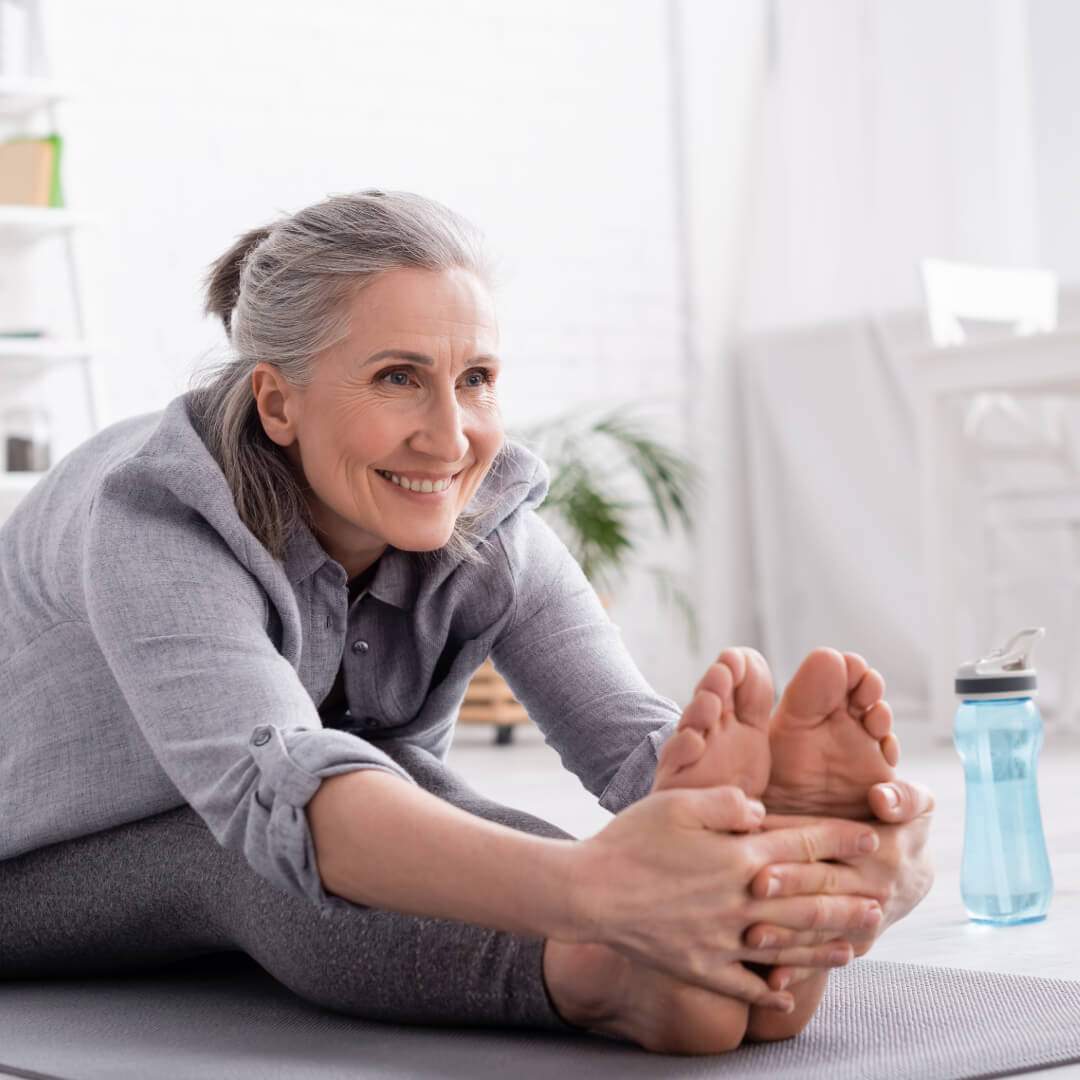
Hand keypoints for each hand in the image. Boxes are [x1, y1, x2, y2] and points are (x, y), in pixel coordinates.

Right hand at [565, 784, 884, 1010]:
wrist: (588, 891)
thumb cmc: (630, 839)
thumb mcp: (678, 801)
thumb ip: (727, 802)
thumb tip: (761, 811)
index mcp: (738, 855)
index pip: (803, 845)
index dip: (841, 840)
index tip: (872, 838)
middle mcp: (740, 899)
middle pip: (809, 899)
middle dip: (850, 898)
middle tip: (884, 899)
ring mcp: (723, 939)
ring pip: (788, 944)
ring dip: (827, 945)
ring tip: (857, 945)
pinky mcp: (700, 967)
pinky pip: (745, 986)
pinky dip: (771, 992)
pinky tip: (790, 995)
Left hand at [743, 778, 934, 988]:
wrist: (918, 874)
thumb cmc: (904, 825)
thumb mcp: (917, 803)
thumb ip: (902, 798)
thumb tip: (881, 797)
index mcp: (882, 848)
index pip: (829, 840)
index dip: (796, 838)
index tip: (761, 837)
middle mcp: (873, 888)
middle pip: (823, 884)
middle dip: (788, 886)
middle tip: (753, 886)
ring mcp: (863, 921)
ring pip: (822, 927)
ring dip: (788, 934)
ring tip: (752, 937)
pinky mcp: (854, 943)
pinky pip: (827, 958)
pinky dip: (801, 970)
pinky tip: (773, 981)